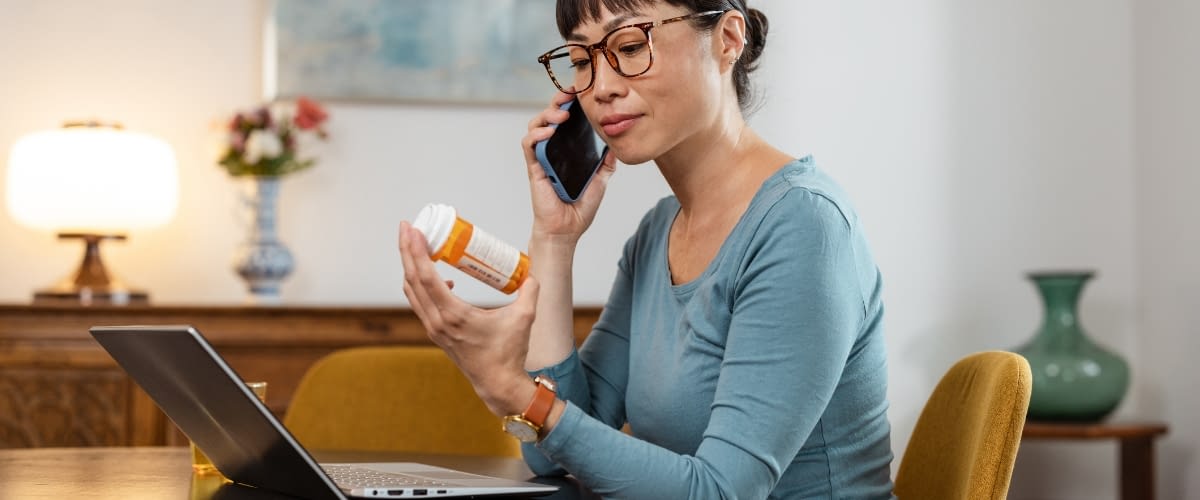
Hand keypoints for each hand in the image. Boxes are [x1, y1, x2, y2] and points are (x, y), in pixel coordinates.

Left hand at [398, 221, 539, 415]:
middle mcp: (438, 321)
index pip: (427, 277)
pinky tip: (439, 278)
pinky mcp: (437, 332)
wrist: (498, 383)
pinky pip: (420, 302)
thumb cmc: (509, 352)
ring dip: (411, 266)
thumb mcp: (524, 318)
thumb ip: (529, 291)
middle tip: (407, 226)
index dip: (417, 251)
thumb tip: (531, 273)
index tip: (413, 230)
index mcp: (454, 315)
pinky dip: (421, 284)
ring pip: (412, 291)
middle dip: (407, 251)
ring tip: (414, 245)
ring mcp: (434, 327)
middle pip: (412, 279)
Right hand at [521, 91, 617, 245]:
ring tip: (562, 114)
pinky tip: (548, 131)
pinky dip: (536, 135)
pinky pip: (529, 146)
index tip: (580, 91)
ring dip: (547, 115)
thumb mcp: (600, 180)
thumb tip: (616, 145)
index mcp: (567, 150)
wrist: (567, 229)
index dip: (569, 103)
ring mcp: (542, 158)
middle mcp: (552, 150)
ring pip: (535, 126)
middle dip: (557, 101)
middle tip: (569, 94)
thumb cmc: (580, 207)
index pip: (565, 120)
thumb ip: (606, 162)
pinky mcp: (534, 168)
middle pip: (548, 117)